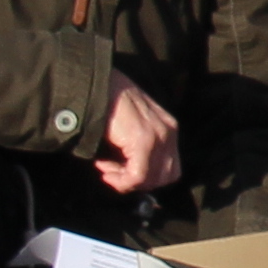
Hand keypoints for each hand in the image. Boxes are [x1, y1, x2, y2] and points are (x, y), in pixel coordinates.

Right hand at [94, 80, 179, 196]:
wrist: (97, 84)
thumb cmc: (109, 103)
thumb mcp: (133, 124)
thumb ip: (140, 146)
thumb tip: (133, 175)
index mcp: (169, 128)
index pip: (170, 168)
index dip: (148, 178)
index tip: (123, 172)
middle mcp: (169, 132)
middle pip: (163, 177)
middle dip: (137, 182)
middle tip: (112, 172)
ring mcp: (159, 136)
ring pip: (151, 179)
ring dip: (126, 181)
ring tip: (105, 168)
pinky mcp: (143, 141)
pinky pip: (137, 176)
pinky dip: (120, 180)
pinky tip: (102, 167)